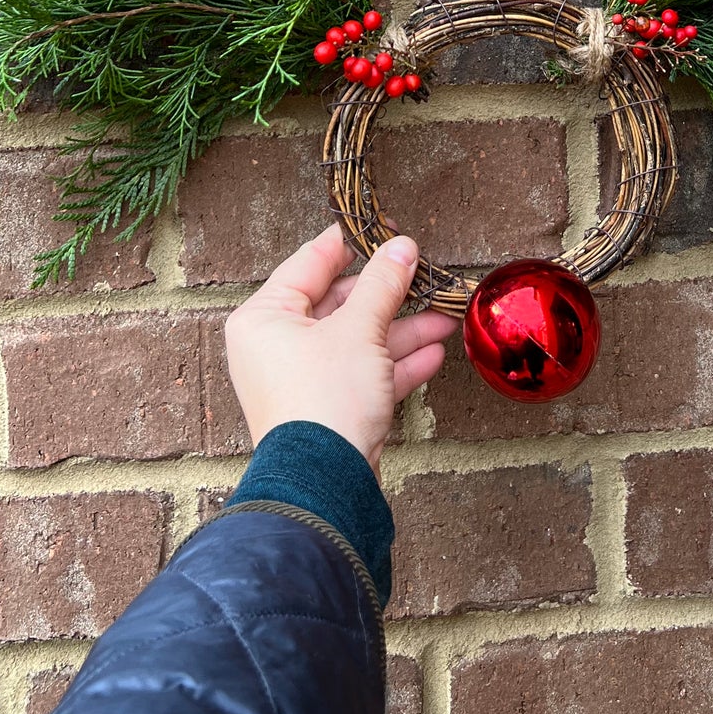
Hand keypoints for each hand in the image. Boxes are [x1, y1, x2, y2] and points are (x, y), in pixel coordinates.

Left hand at [224, 224, 456, 472]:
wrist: (325, 485)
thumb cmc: (326, 398)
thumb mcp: (359, 329)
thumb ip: (383, 284)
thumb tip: (402, 246)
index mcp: (265, 317)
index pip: (310, 263)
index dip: (351, 243)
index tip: (384, 227)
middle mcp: (276, 346)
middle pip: (339, 304)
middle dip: (390, 295)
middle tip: (426, 275)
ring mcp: (302, 380)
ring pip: (358, 341)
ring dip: (403, 330)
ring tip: (447, 316)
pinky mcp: (328, 409)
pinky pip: (363, 374)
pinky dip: (396, 364)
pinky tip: (436, 353)